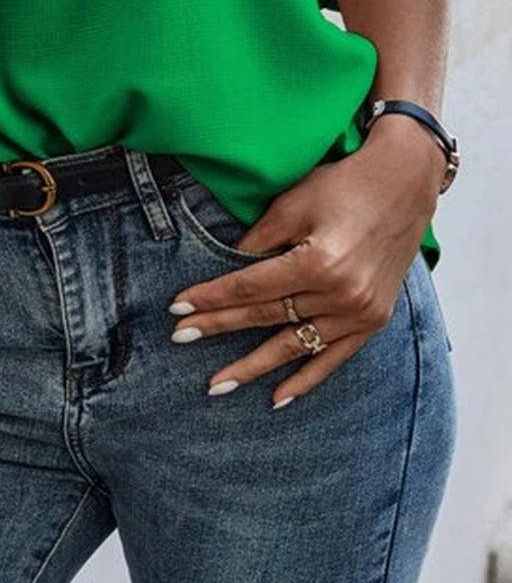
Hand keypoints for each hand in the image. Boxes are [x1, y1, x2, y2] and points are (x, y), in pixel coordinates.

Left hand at [167, 116, 443, 407]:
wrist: (404, 184)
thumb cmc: (343, 184)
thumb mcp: (293, 203)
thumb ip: (258, 240)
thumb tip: (226, 268)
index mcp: (318, 263)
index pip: (249, 288)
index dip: (211, 299)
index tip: (177, 310)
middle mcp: (341, 294)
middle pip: (265, 317)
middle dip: (219, 328)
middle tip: (180, 339)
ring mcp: (360, 312)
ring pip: (294, 346)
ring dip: (254, 367)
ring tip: (216, 385)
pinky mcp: (374, 320)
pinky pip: (333, 358)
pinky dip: (306, 379)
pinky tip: (277, 398)